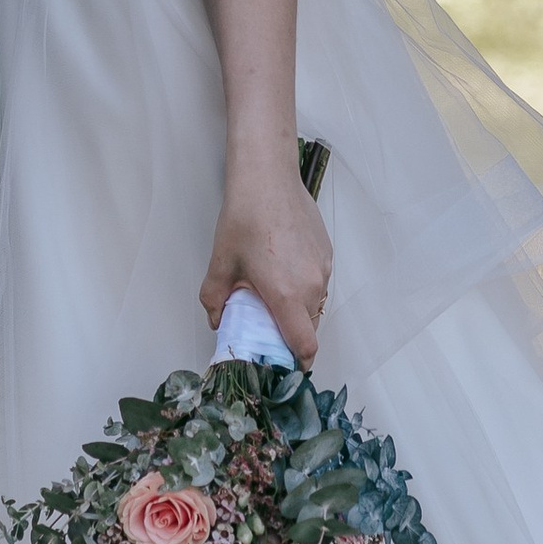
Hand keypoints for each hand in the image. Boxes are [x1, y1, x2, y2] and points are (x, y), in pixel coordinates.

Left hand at [201, 169, 331, 367]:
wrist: (267, 178)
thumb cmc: (245, 218)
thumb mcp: (220, 264)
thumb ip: (216, 301)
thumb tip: (218, 320)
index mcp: (287, 294)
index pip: (305, 345)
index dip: (296, 363)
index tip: (284, 366)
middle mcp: (312, 285)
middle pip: (309, 327)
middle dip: (290, 334)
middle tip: (266, 326)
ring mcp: (323, 268)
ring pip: (314, 304)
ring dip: (297, 308)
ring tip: (271, 292)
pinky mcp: (327, 252)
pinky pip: (318, 281)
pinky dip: (303, 286)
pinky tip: (281, 268)